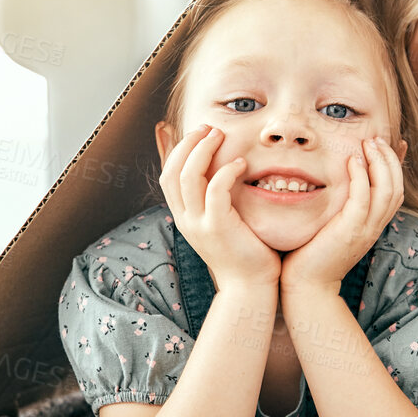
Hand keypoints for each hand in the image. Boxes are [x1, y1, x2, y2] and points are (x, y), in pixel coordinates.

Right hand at [158, 125, 280, 288]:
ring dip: (203, 150)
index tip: (195, 130)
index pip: (167, 175)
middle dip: (188, 144)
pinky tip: (241, 163)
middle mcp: (185, 219)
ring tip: (220, 136)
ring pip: (188, 177)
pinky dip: (225, 171)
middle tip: (209, 128)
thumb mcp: (222, 221)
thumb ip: (216, 198)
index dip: (175, 148)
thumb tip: (218, 171)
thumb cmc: (244, 251)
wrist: (250, 287)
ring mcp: (198, 225)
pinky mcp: (218, 228)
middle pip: (172, 172)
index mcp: (184, 216)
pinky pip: (215, 191)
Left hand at [281, 136, 404, 293]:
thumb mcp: (332, 226)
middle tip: (375, 139)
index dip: (396, 165)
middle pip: (397, 186)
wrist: (306, 285)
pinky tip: (352, 161)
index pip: (396, 190)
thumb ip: (340, 206)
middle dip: (389, 158)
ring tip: (368, 143)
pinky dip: (361, 177)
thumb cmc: (311, 254)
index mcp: (373, 225)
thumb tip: (336, 183)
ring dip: (379, 162)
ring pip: (387, 189)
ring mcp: (365, 229)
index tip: (390, 143)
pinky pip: (363, 198)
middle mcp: (374, 226)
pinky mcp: (350, 230)